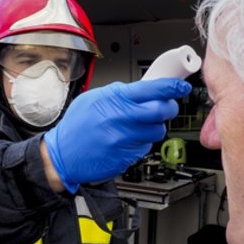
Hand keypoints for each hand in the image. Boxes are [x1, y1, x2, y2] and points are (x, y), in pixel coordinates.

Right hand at [43, 78, 191, 192]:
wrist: (62, 156)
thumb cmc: (76, 126)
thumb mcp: (94, 99)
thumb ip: (119, 93)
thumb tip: (144, 89)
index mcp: (114, 99)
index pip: (153, 90)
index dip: (172, 87)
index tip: (181, 87)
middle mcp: (121, 118)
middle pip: (162, 111)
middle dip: (168, 107)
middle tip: (164, 106)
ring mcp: (125, 139)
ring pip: (157, 131)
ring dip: (154, 127)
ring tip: (138, 125)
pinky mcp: (127, 157)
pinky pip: (146, 147)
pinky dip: (142, 142)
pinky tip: (127, 140)